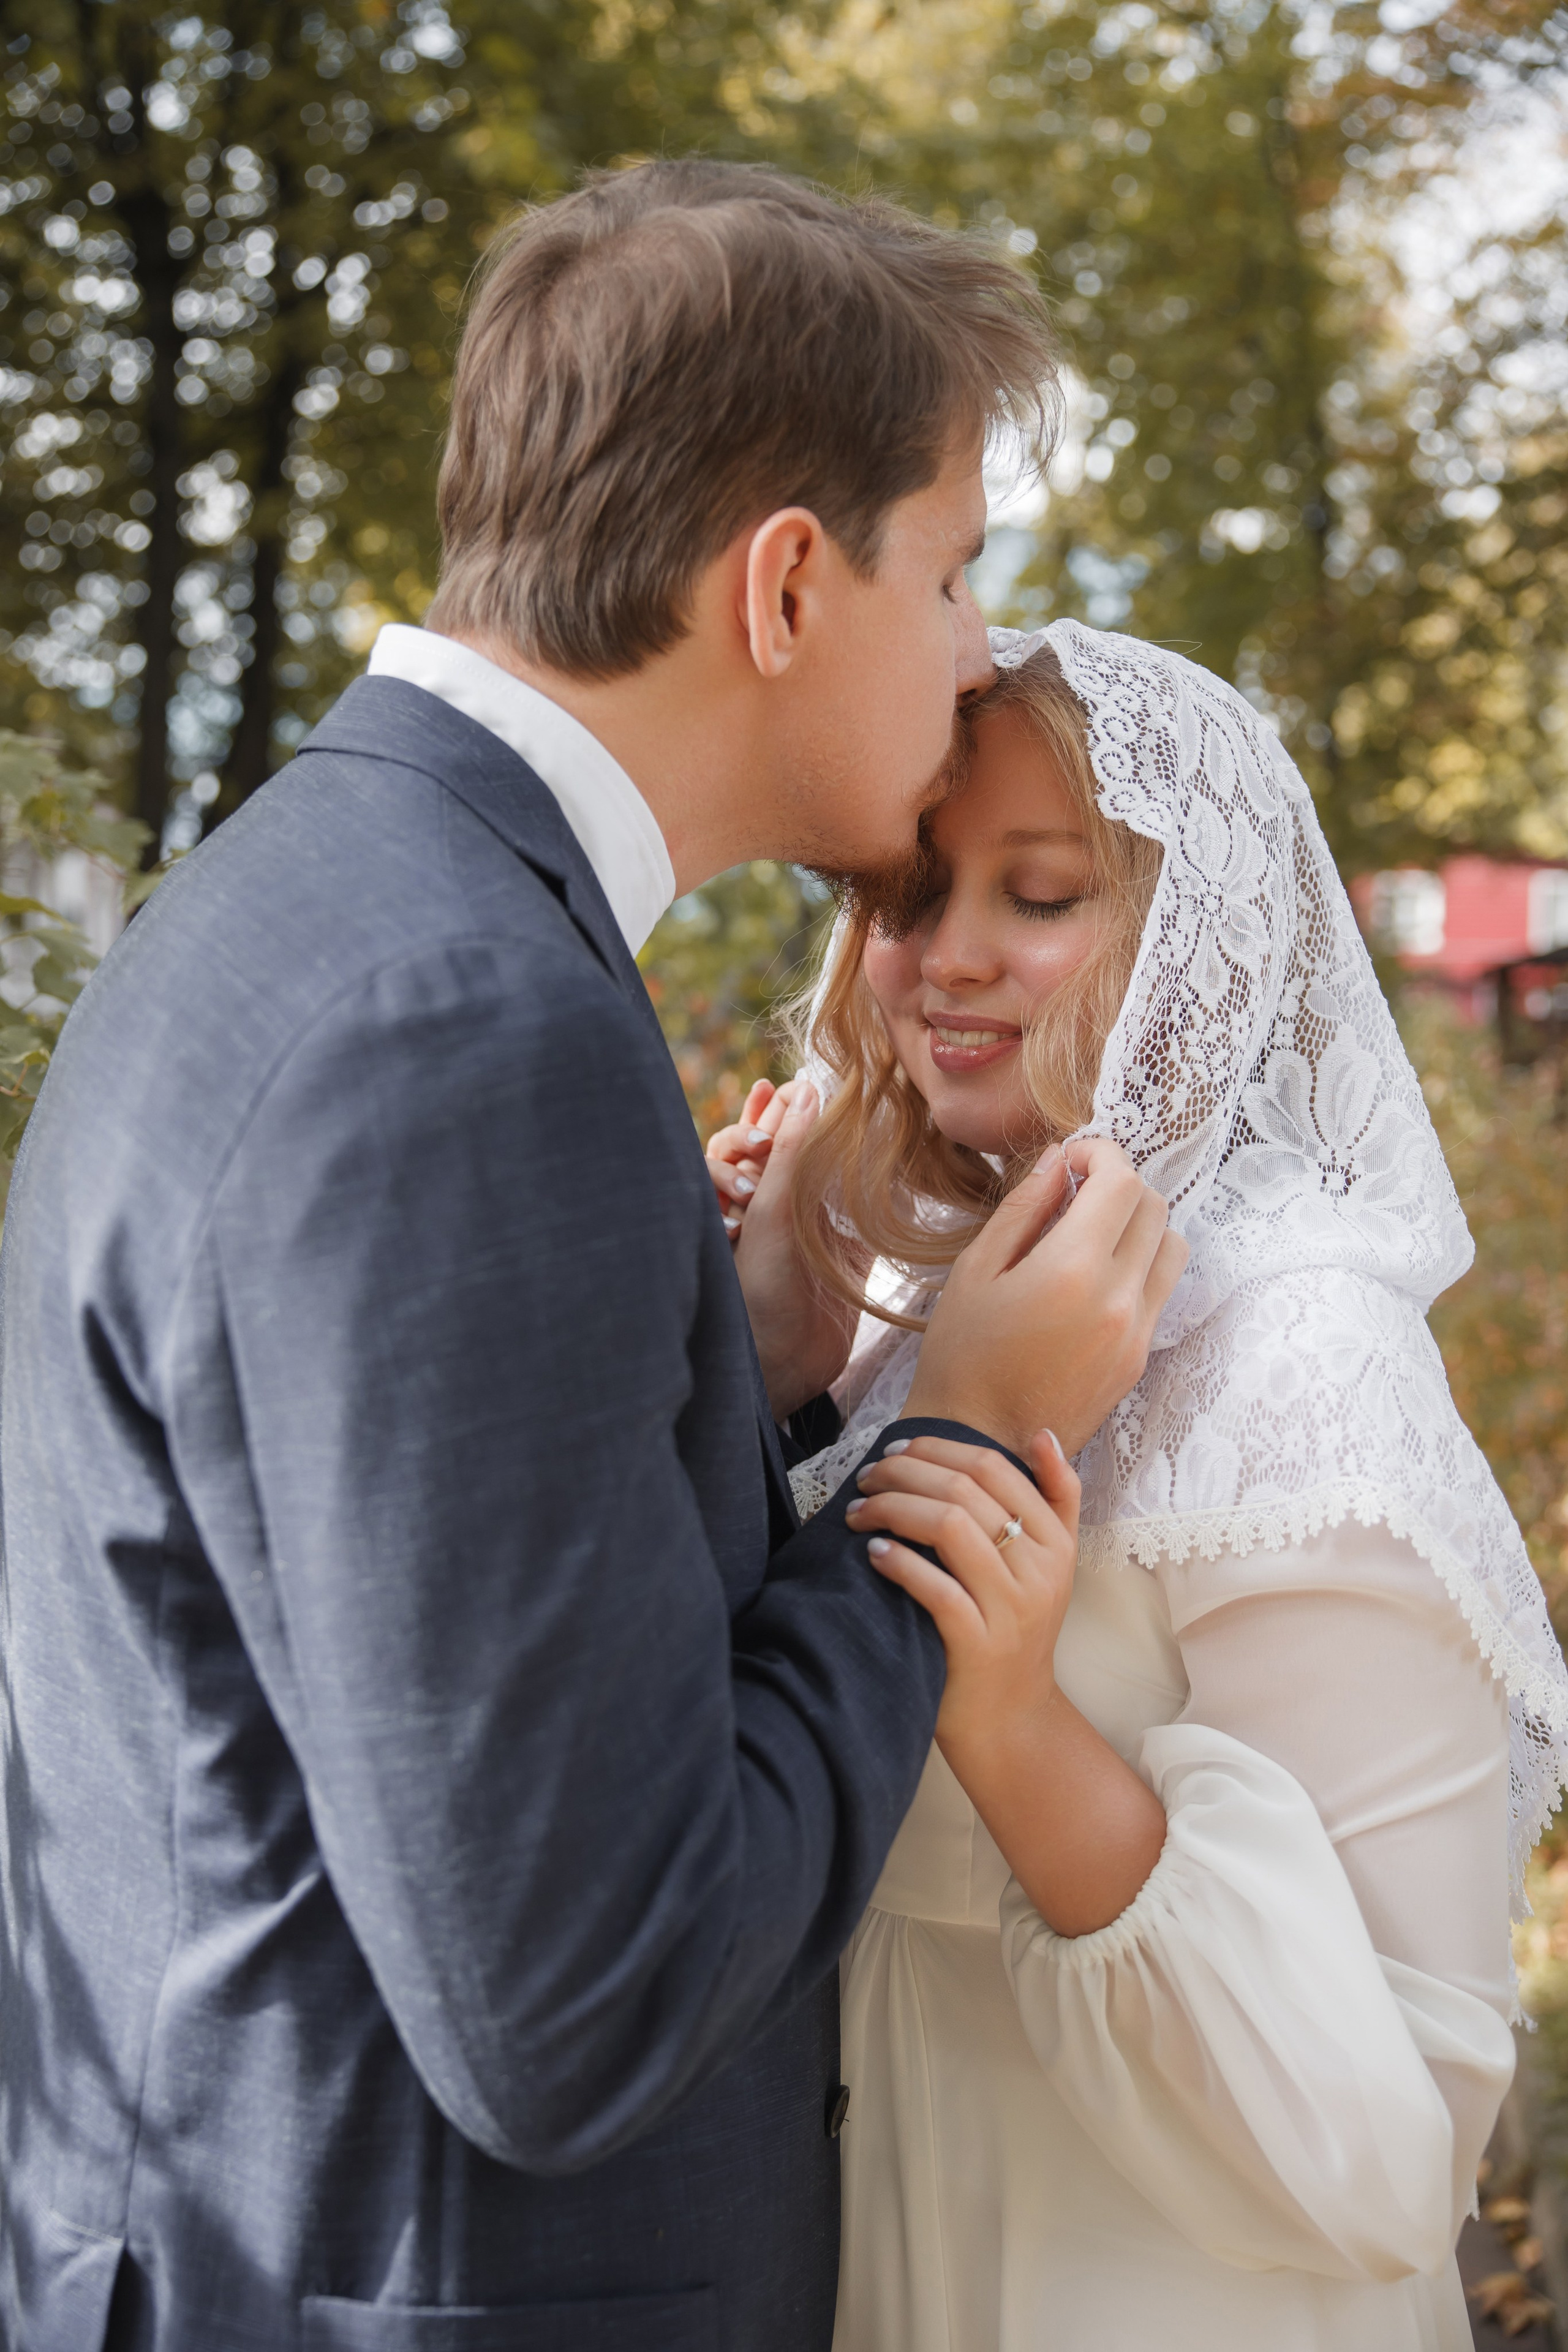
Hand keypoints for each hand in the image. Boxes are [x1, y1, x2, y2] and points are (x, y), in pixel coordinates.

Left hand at [705, 1076, 864, 1422]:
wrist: (788, 1366)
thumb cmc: (762, 1294)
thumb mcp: (770, 1215)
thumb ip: (789, 1155)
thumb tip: (805, 1091)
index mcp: (737, 1198)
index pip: (742, 1139)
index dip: (759, 1120)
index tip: (783, 1115)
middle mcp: (769, 1208)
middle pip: (782, 1147)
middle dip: (794, 1120)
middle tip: (813, 1103)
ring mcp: (808, 1227)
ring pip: (819, 1170)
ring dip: (832, 1142)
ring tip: (846, 1110)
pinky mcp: (844, 1249)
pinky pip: (856, 1204)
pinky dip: (868, 1180)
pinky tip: (881, 1153)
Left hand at [845, 1431, 1165, 1935]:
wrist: (1011, 1717)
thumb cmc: (1015, 1628)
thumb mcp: (1050, 1564)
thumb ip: (1056, 1499)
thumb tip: (1044, 1434)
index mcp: (1056, 1542)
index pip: (994, 1467)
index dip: (939, 1449)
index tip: (897, 1449)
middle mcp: (1039, 1570)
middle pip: (966, 1489)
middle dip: (904, 1472)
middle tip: (866, 1476)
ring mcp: (1010, 1609)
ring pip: (948, 1527)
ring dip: (891, 1508)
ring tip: (857, 1510)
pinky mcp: (977, 1644)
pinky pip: (934, 1587)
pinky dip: (897, 1561)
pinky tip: (872, 1553)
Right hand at [903, 1138, 1186, 1457]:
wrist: (979, 1446)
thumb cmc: (962, 1357)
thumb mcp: (975, 1270)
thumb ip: (1023, 1209)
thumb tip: (1057, 1161)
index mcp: (1072, 1270)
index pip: (1122, 1181)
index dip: (1100, 1154)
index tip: (1072, 1159)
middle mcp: (1118, 1300)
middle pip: (1155, 1207)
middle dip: (1120, 1184)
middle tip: (1078, 1190)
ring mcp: (1136, 1333)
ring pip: (1172, 1248)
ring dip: (1140, 1225)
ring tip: (1092, 1235)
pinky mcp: (1139, 1359)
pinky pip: (1160, 1293)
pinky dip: (1138, 1268)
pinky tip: (1092, 1279)